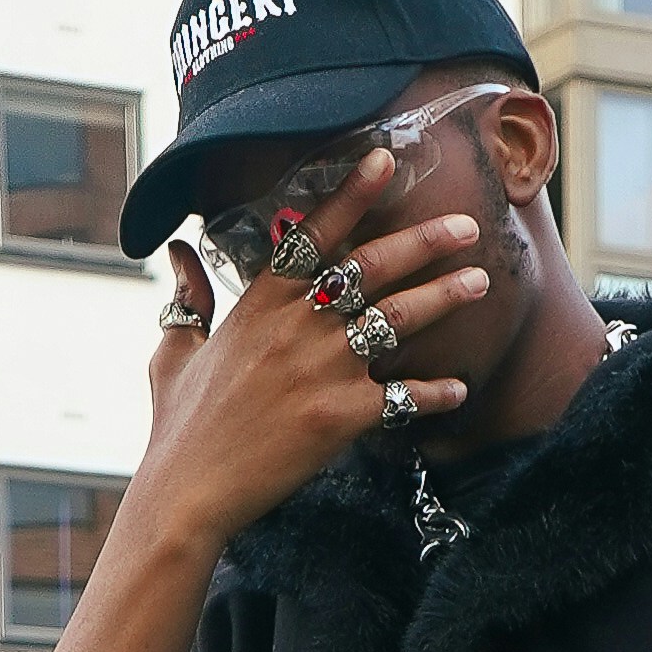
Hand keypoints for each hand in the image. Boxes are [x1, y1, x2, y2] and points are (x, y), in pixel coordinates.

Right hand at [133, 144, 489, 552]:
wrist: (188, 491)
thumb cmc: (180, 426)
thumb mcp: (172, 352)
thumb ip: (187, 299)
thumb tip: (176, 253)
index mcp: (259, 303)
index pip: (312, 232)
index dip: (351, 193)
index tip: (384, 159)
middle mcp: (297, 325)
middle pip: (371, 266)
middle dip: (424, 240)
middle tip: (465, 225)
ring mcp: (323, 368)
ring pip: (399, 319)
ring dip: (445, 297)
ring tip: (479, 282)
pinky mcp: (342, 416)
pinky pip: (404, 398)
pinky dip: (435, 394)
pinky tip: (459, 388)